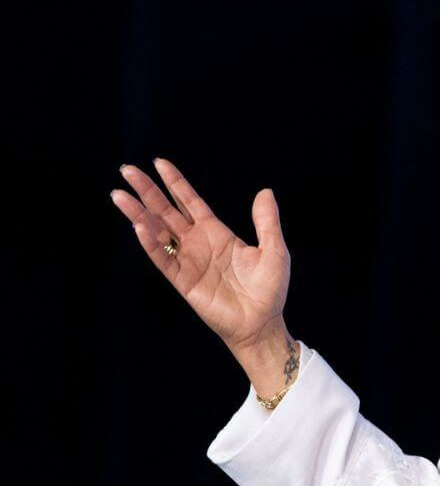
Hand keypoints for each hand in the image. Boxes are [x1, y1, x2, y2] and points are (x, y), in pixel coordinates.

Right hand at [110, 157, 290, 351]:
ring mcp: (188, 261)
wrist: (262, 323)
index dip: (175, 183)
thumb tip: (265, 192)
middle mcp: (198, 244)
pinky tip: (139, 226)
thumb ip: (267, 221)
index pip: (191, 202)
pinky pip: (163, 259)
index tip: (158, 163)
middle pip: (167, 212)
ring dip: (138, 214)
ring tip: (119, 196)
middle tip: (127, 170)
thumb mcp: (274, 249)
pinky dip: (150, 243)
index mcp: (217, 233)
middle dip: (147, 191)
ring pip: (157, 232)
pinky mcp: (183, 281)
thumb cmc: (269, 289)